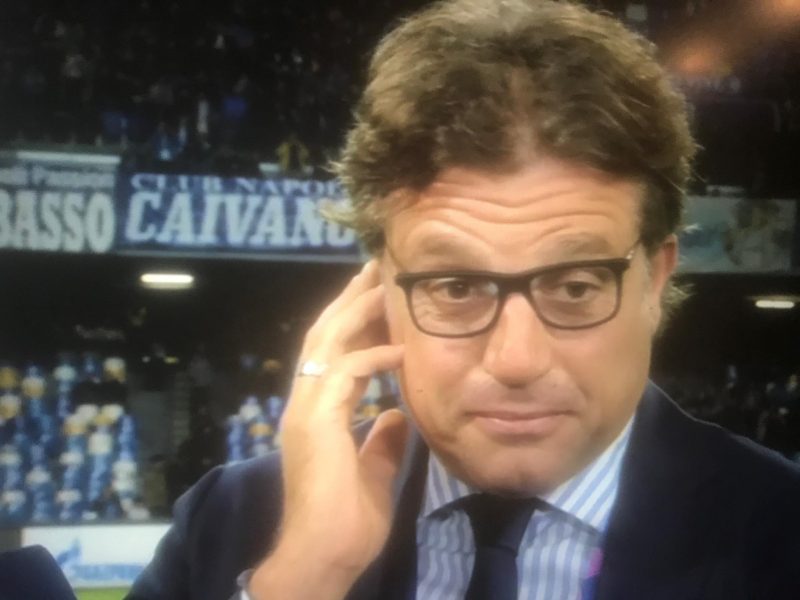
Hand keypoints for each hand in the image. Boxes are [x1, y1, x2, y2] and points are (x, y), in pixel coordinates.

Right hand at [250, 260, 408, 599]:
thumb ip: (380, 441)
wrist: (320, 557)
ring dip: (355, 313)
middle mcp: (304, 403)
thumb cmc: (344, 522)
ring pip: (325, 344)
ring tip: (382, 285)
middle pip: (324, 336)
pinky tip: (400, 349)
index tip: (379, 298)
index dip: (354, 323)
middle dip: (349, 300)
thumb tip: (396, 415)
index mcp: (317, 413)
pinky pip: (344, 376)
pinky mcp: (315, 423)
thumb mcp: (372, 472)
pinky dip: (371, 358)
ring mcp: (305, 410)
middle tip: (374, 268)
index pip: (333, 354)